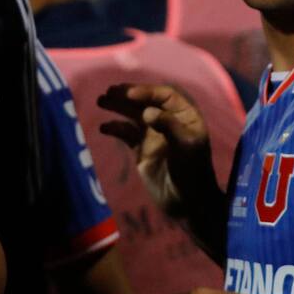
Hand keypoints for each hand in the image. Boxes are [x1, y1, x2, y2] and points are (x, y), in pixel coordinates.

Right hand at [98, 83, 210, 215]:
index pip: (165, 95)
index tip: (129, 94)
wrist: (187, 202)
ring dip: (117, 106)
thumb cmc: (193, 171)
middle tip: (109, 91)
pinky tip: (104, 127)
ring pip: (132, 114)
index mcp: (185, 115)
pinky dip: (115, 128)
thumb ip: (168, 125)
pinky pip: (126, 133)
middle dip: (127, 95)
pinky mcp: (141, 149)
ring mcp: (153, 135)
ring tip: (101, 100)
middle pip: (145, 101)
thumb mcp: (186, 146)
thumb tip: (147, 111)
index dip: (146, 92)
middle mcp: (168, 121)